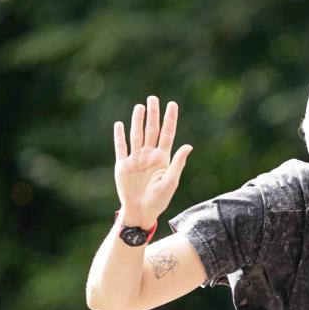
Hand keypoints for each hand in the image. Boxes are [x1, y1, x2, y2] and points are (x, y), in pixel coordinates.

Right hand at [113, 96, 192, 227]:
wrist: (141, 211)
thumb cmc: (159, 200)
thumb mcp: (171, 181)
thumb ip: (178, 163)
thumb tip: (189, 145)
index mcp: (163, 158)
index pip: (167, 134)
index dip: (170, 119)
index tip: (172, 104)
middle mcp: (149, 155)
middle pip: (151, 130)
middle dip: (153, 114)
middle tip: (153, 98)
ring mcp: (135, 159)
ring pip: (136, 135)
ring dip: (137, 121)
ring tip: (140, 106)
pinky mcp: (123, 165)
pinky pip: (121, 147)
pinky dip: (119, 136)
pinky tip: (120, 124)